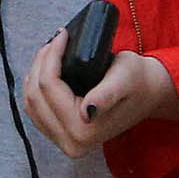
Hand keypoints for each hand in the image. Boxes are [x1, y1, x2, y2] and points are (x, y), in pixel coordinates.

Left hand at [21, 36, 178, 158]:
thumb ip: (106, 96)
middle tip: (56, 40)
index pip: (49, 87)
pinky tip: (47, 69)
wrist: (147, 93)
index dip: (51, 56)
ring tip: (51, 51)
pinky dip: (37, 86)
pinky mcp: (59, 135)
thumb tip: (87, 112)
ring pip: (31, 102)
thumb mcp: (124, 80)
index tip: (62, 34)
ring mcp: (63, 141)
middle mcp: (71, 143)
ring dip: (36, 72)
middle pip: (36, 95)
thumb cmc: (138, 82)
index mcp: (84, 132)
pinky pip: (35, 109)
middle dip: (41, 62)